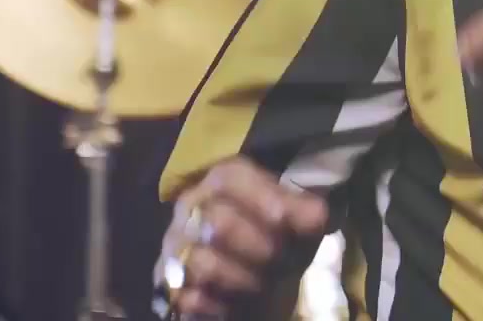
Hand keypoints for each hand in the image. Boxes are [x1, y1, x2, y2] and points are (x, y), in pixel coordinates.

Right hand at [165, 158, 329, 318]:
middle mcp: (189, 208)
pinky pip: (190, 297)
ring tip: (263, 284)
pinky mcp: (166, 284)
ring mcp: (173, 246)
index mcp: (219, 182)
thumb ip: (302, 211)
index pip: (230, 178)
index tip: (309, 222)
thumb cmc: (272, 237)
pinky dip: (220, 304)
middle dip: (262, 247)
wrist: (244, 276)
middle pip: (219, 223)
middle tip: (283, 260)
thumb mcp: (294, 219)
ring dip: (244, 279)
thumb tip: (316, 216)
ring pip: (205, 263)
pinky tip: (236, 302)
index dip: (269, 199)